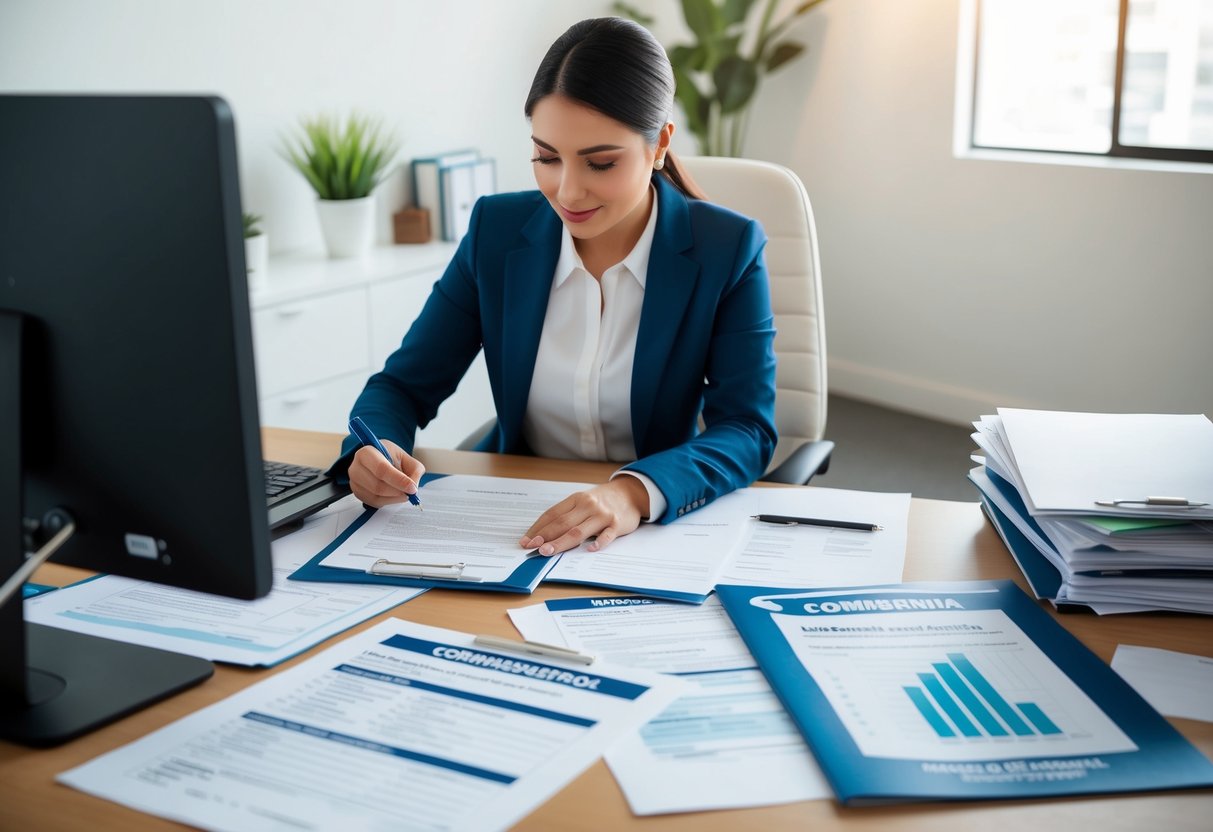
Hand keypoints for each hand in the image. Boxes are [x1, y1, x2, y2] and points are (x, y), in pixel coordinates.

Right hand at [348, 440, 424, 507]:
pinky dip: (388, 501)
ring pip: (376, 496)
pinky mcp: (357, 493)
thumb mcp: (406, 458)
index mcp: (367, 453)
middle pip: (377, 486)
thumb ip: (415, 470)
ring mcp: (354, 482)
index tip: (412, 488)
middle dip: (397, 491)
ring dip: (394, 497)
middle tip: (410, 492)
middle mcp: (356, 467)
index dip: (398, 480)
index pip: (381, 469)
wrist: (378, 459)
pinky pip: (374, 503)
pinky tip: (394, 494)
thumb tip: (413, 487)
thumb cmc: (390, 457)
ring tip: (403, 492)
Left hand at [520, 477, 649, 555]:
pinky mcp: (617, 524)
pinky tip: (590, 549)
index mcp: (576, 499)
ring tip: (547, 551)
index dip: (538, 528)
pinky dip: (599, 542)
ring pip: (578, 531)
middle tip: (532, 547)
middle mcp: (588, 505)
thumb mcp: (583, 502)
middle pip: (562, 523)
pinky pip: (607, 535)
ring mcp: (602, 515)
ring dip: (561, 542)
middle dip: (545, 536)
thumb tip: (544, 535)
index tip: (526, 540)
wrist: (630, 493)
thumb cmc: (602, 501)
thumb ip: (568, 515)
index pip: (552, 514)